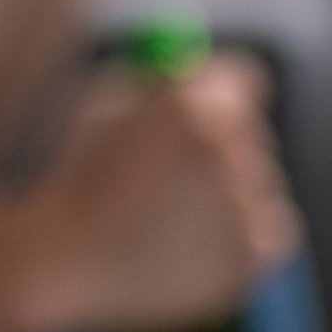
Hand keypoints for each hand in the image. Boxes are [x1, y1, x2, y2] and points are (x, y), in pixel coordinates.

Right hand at [18, 56, 302, 331]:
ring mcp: (245, 210)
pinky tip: (185, 242)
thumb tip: (200, 72)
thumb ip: (159, 83)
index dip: (220, 90)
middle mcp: (231, 154)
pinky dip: (239, 236)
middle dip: (219, 143)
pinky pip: (269, 233)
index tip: (206, 104)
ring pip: (261, 185)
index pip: (245, 79)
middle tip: (174, 166)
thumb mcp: (106, 104)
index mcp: (197, 108)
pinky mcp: (251, 258)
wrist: (62, 257)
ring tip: (166, 214)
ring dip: (229, 191)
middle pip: (252, 131)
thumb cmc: (76, 175)